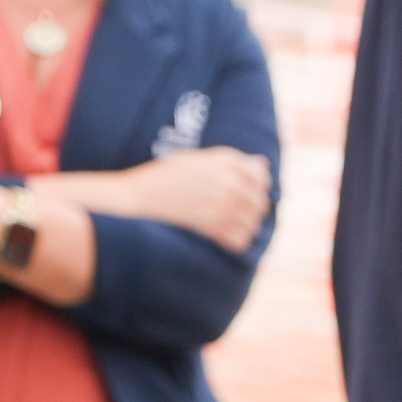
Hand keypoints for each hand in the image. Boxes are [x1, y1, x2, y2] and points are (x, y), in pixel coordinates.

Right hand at [111, 144, 271, 250]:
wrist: (137, 199)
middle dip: (252, 210)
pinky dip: (235, 242)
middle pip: (261, 202)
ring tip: (226, 227)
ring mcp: (223, 205)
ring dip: (244, 227)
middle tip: (235, 215)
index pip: (261, 177)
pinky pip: (241, 240)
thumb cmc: (164, 178)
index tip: (246, 195)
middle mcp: (229, 181)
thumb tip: (264, 164)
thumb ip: (232, 162)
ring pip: (253, 223)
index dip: (257, 188)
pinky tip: (222, 238)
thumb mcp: (198, 160)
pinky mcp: (215, 228)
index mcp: (226, 161)